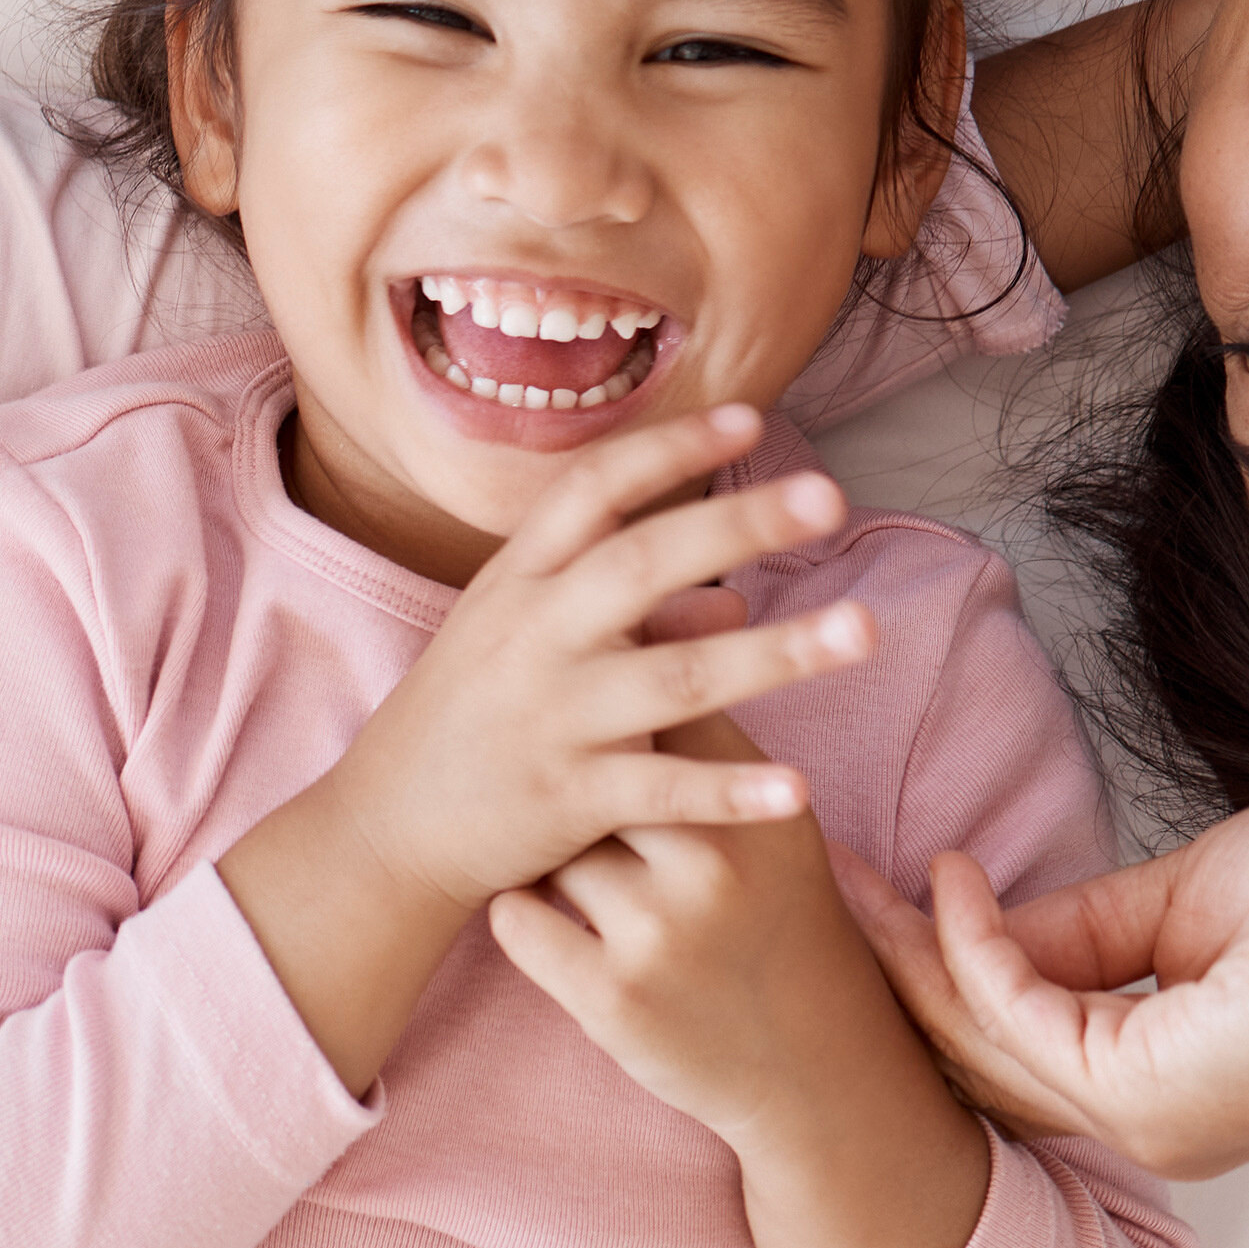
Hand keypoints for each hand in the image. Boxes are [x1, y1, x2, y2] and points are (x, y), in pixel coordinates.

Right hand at [219, 406, 875, 1096]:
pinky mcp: (565, 799)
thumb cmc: (468, 716)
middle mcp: (532, 635)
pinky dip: (729, 792)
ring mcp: (550, 717)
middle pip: (644, 563)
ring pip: (675, 679)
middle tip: (830, 496)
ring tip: (864, 630)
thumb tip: (734, 596)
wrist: (383, 828)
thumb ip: (624, 609)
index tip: (752, 419)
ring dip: (776, 653)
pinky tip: (797, 790)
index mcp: (517, 579)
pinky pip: (662, 791)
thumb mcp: (521, 637)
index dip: (670, 449)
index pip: (594, 489)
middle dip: (738, 524)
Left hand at [485, 716, 874, 1151]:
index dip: (616, 690)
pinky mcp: (611, 997)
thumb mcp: (772, 824)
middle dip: (575, 777)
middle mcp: (711, 861)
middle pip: (594, 765)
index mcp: (757, 804)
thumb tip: (667, 605)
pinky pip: (516, 919)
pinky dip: (524, 914)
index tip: (588, 692)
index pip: (664, 701)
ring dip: (546, 853)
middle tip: (560, 786)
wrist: (814, 1065)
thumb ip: (715, 733)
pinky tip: (552, 917)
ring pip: (549, 847)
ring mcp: (659, 931)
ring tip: (566, 862)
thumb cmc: (777, 918)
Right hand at [826, 788, 1248, 1175]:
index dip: (929, 975)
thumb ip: (1083, 926)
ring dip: (904, 963)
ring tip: (840, 883)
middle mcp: (1148, 1126)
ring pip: (982, 1046)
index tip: (866, 898)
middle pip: (972, 1058)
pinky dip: (972, 949)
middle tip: (810, 892)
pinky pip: (1022, 1018)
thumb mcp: (1190, 902)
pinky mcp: (1157, 1091)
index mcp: (1161, 1089)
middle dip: (886, 975)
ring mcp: (1151, 1122)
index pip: (1010, 1047)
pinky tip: (949, 882)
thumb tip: (977, 915)